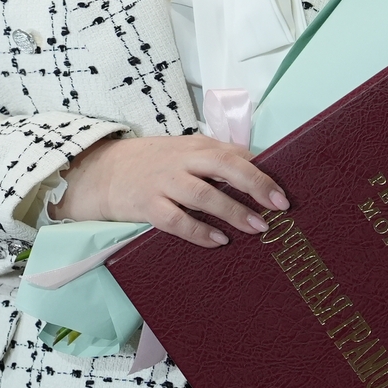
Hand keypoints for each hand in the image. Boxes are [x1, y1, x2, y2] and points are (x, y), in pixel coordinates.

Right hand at [53, 135, 288, 248]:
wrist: (103, 172)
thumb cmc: (155, 163)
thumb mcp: (186, 152)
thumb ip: (218, 158)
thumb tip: (261, 169)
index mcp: (196, 146)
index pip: (235, 155)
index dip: (261, 173)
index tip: (284, 194)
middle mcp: (182, 161)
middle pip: (223, 167)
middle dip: (253, 186)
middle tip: (278, 208)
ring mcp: (164, 183)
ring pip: (203, 195)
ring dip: (232, 211)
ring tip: (257, 228)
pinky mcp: (148, 205)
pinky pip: (176, 220)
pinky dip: (198, 232)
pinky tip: (219, 241)